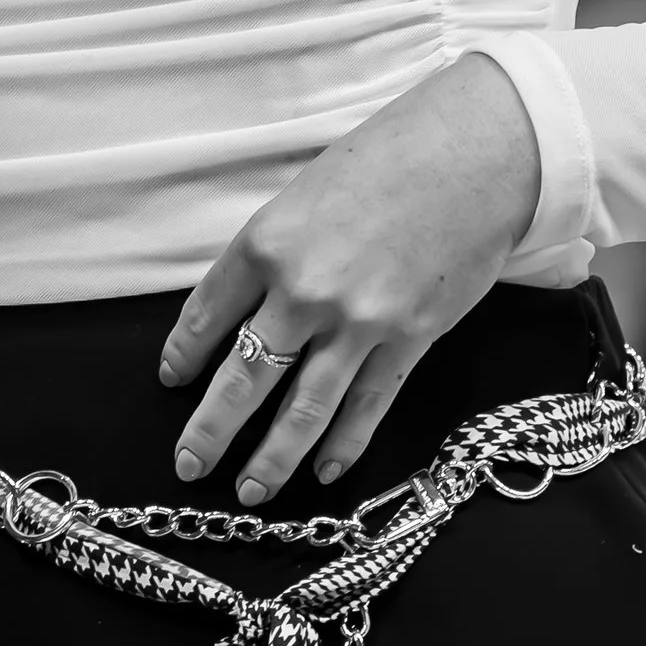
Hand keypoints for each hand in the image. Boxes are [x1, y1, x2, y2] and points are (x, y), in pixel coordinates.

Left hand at [159, 52, 539, 508]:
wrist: (473, 153)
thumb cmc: (387, 158)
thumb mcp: (307, 193)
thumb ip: (276, 253)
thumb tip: (248, 309)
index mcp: (267, 242)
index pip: (206, 315)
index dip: (184, 355)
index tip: (172, 379)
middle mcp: (304, 290)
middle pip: (243, 377)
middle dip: (211, 431)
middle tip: (189, 465)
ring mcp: (358, 323)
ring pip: (301, 410)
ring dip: (270, 459)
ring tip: (250, 492)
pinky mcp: (407, 341)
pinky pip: (365, 407)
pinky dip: (343, 445)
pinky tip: (324, 472)